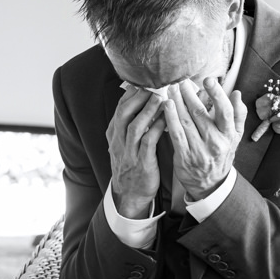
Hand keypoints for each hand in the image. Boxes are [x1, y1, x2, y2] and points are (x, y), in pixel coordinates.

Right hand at [106, 85, 165, 217]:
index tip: (141, 83)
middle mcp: (118, 142)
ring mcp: (129, 153)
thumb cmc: (132, 166)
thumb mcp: (124, 145)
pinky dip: (157, 129)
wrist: (130, 194)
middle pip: (123, 114)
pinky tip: (166, 120)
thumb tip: (142, 105)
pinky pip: (148, 142)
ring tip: (160, 98)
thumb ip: (129, 127)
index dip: (129, 95)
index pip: (119, 110)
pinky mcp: (142, 163)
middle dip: (137, 99)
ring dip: (147, 111)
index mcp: (114, 136)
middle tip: (151, 86)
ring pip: (135, 127)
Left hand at [163, 78, 245, 199]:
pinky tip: (166, 106)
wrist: (211, 184)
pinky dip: (170, 118)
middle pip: (200, 114)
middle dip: (189, 95)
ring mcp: (199, 150)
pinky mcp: (184, 156)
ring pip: (186, 121)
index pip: (225, 111)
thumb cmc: (221, 155)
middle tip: (181, 82)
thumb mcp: (235, 137)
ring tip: (171, 89)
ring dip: (177, 103)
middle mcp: (215, 143)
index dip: (217, 94)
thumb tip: (236, 93)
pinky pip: (175, 134)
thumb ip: (238, 114)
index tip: (208, 80)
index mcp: (229, 135)